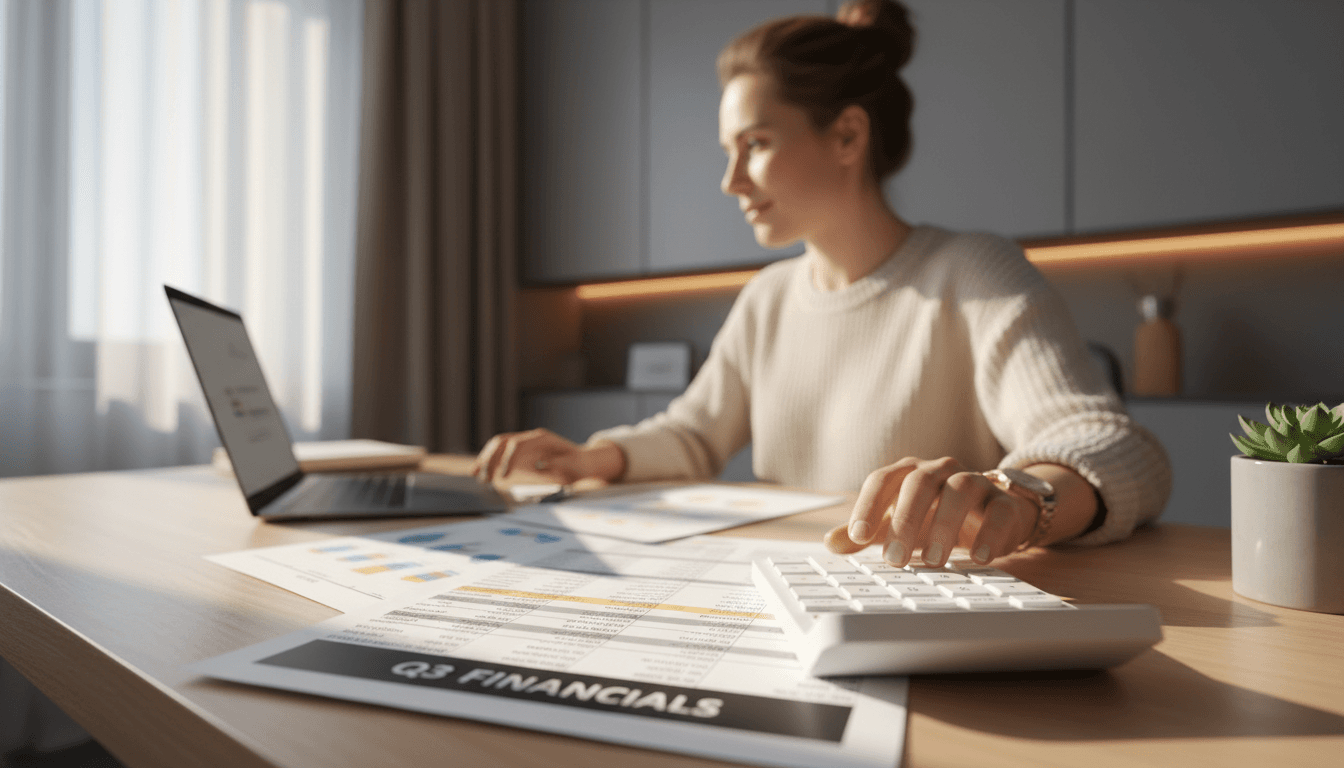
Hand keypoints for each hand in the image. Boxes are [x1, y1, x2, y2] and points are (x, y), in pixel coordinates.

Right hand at [470, 428, 624, 484]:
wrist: (582, 462)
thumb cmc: (576, 468)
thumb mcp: (567, 471)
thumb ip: (550, 471)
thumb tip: (533, 473)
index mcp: (541, 439)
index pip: (516, 444)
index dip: (506, 460)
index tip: (501, 477)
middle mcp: (531, 438)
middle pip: (503, 441)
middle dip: (489, 458)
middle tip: (482, 476)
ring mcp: (526, 443)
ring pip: (498, 446)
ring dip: (486, 459)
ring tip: (475, 473)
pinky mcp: (522, 452)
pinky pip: (501, 453)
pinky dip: (490, 462)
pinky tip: (482, 471)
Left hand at [823, 456, 1039, 566]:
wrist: (992, 515)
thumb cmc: (935, 518)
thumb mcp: (897, 526)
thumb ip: (867, 533)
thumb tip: (831, 543)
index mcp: (908, 473)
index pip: (882, 480)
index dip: (868, 506)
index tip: (857, 537)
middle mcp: (940, 471)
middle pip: (919, 483)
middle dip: (904, 520)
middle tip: (894, 559)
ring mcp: (974, 482)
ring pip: (960, 490)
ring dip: (944, 525)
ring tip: (933, 562)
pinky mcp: (1004, 502)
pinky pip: (999, 511)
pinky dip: (990, 534)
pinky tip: (979, 558)